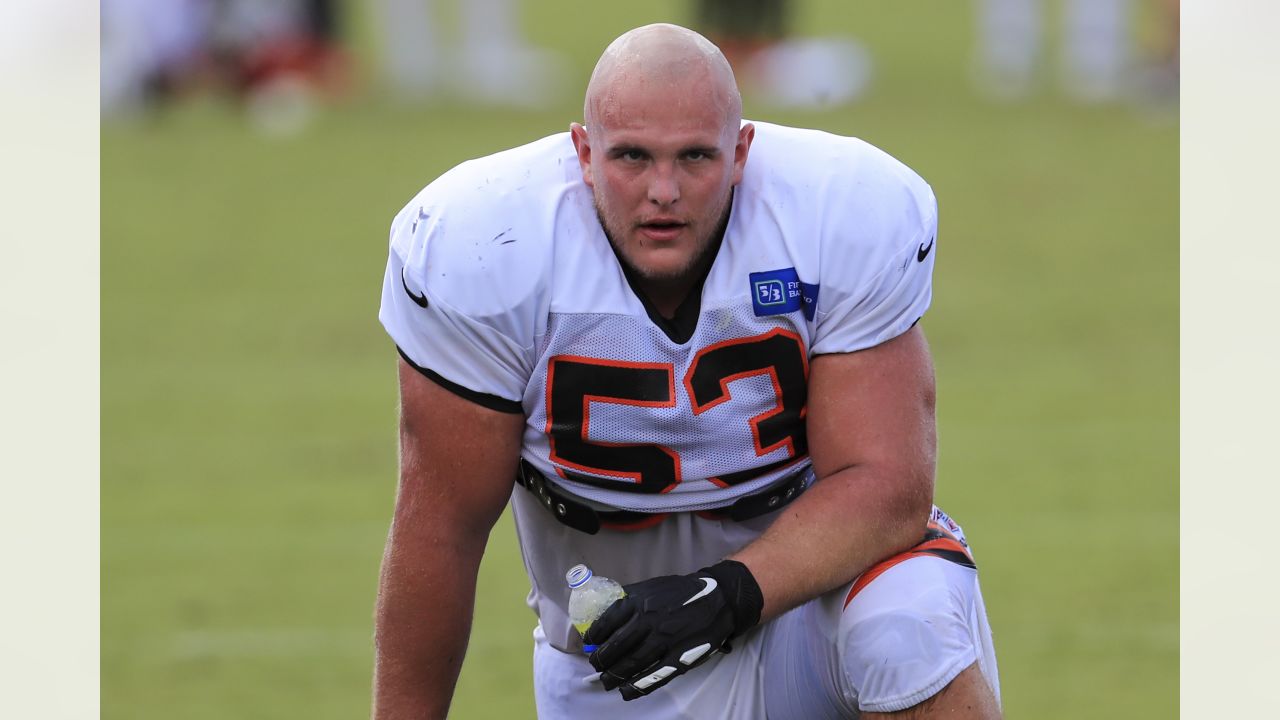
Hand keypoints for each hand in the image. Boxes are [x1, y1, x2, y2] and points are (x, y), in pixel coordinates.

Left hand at [582, 560, 762, 700]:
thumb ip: (629, 597)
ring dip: (614, 675)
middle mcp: (648, 621)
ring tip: (606, 681)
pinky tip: (626, 691)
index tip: (590, 643)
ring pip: (631, 663)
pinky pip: (653, 677)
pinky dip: (637, 687)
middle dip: (601, 659)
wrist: (718, 599)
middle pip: (616, 646)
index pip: (607, 621)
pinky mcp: (678, 657)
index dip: (594, 636)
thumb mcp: (652, 586)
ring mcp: (663, 641)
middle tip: (595, 665)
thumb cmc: (682, 592)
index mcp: (639, 601)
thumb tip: (605, 610)